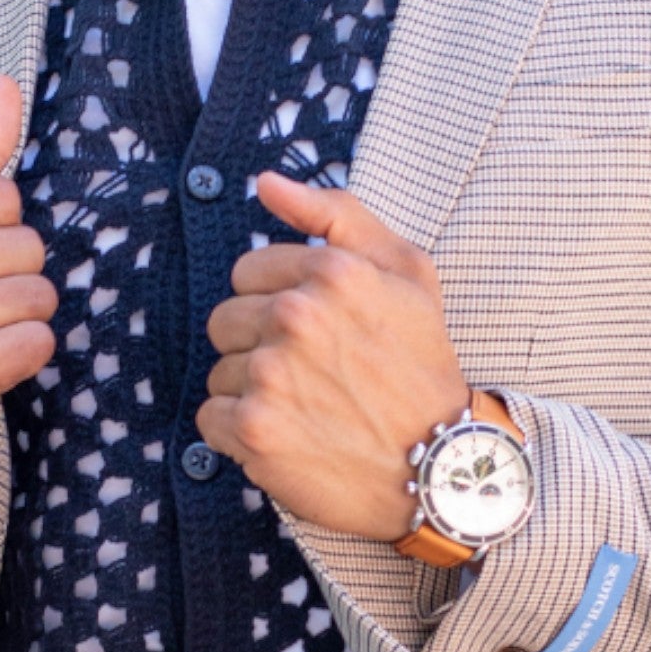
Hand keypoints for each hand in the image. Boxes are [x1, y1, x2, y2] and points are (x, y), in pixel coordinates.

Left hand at [198, 172, 470, 538]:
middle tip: (313, 376)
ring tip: (308, 410)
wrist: (440, 468)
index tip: (316, 335)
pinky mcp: (253, 430)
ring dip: (253, 393)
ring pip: (219, 371)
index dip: (278, 303)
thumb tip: (265, 183)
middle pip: (225, 320)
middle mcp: (297, 317)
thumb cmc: (423, 368)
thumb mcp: (408, 272)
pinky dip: (239, 435)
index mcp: (332, 272)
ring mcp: (270, 375)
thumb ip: (338, 215)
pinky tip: (287, 438)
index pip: (248, 271)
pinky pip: (210, 419)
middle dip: (260, 346)